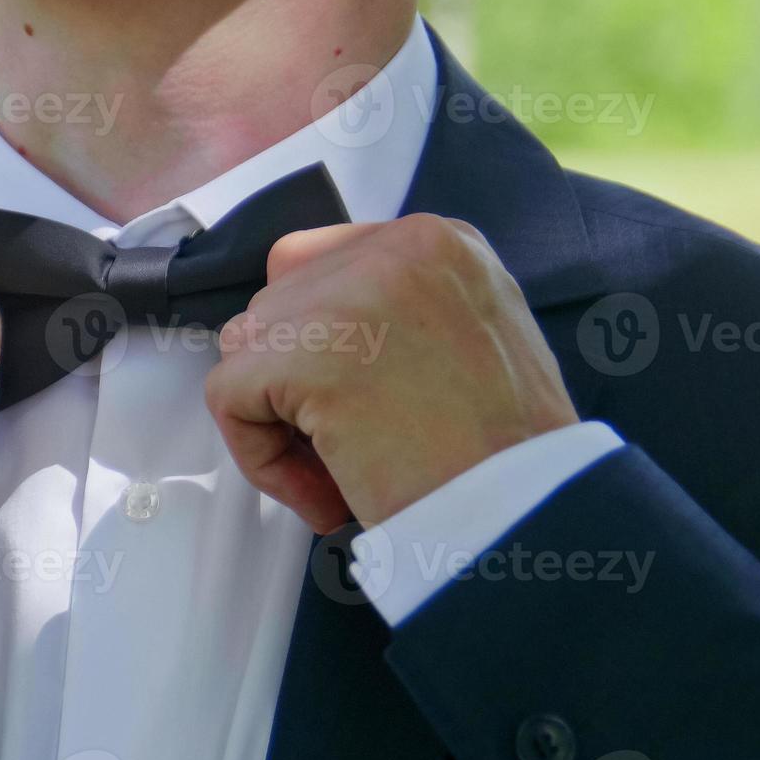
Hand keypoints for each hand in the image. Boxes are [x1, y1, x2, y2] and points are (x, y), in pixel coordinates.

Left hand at [204, 213, 578, 530]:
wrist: (530, 517)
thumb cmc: (503, 459)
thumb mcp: (473, 342)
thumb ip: (398, 316)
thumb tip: (311, 329)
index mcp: (437, 243)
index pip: (315, 264)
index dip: (315, 344)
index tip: (355, 407)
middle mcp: (394, 249)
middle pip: (275, 306)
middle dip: (291, 385)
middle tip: (345, 453)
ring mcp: (348, 296)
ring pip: (247, 349)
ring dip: (277, 423)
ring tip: (338, 477)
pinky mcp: (309, 356)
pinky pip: (229, 397)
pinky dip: (259, 457)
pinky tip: (324, 494)